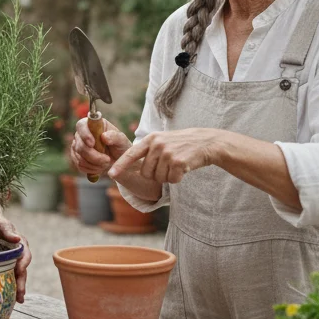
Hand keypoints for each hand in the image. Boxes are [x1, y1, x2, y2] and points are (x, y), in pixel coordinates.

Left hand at [0, 217, 30, 302]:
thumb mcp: (1, 224)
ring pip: (18, 276)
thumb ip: (8, 231)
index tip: (20, 271)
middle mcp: (20, 255)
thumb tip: (17, 238)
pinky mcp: (6, 266)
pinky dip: (11, 287)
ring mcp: (13, 261)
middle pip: (23, 270)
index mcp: (21, 245)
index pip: (26, 256)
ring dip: (18, 288)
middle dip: (22, 282)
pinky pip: (10, 277)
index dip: (23, 264)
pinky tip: (9, 298)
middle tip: (20, 294)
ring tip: (18, 300)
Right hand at [70, 117, 130, 178]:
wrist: (119, 159)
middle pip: (79, 145)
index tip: (92, 144)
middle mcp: (82, 134)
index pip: (81, 125)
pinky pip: (80, 165)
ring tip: (106, 163)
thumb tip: (104, 137)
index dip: (84, 134)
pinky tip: (100, 167)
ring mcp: (77, 146)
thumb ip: (115, 136)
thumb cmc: (120, 146)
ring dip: (94, 163)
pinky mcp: (76, 157)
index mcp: (92, 124)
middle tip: (107, 160)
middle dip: (93, 156)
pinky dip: (91, 168)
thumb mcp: (122, 140)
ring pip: (79, 157)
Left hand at [109, 128, 225, 183]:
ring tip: (177, 164)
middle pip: (146, 173)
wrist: (206, 142)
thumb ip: (148, 149)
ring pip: (159, 178)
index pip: (131, 154)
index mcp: (151, 139)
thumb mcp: (163, 140)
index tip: (111, 174)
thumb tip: (130, 163)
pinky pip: (171, 180)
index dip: (121, 165)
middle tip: (168, 165)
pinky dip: (177, 178)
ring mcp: (168, 153)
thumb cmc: (183, 144)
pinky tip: (184, 168)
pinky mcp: (179, 162)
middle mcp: (157, 145)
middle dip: (156, 175)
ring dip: (168, 176)